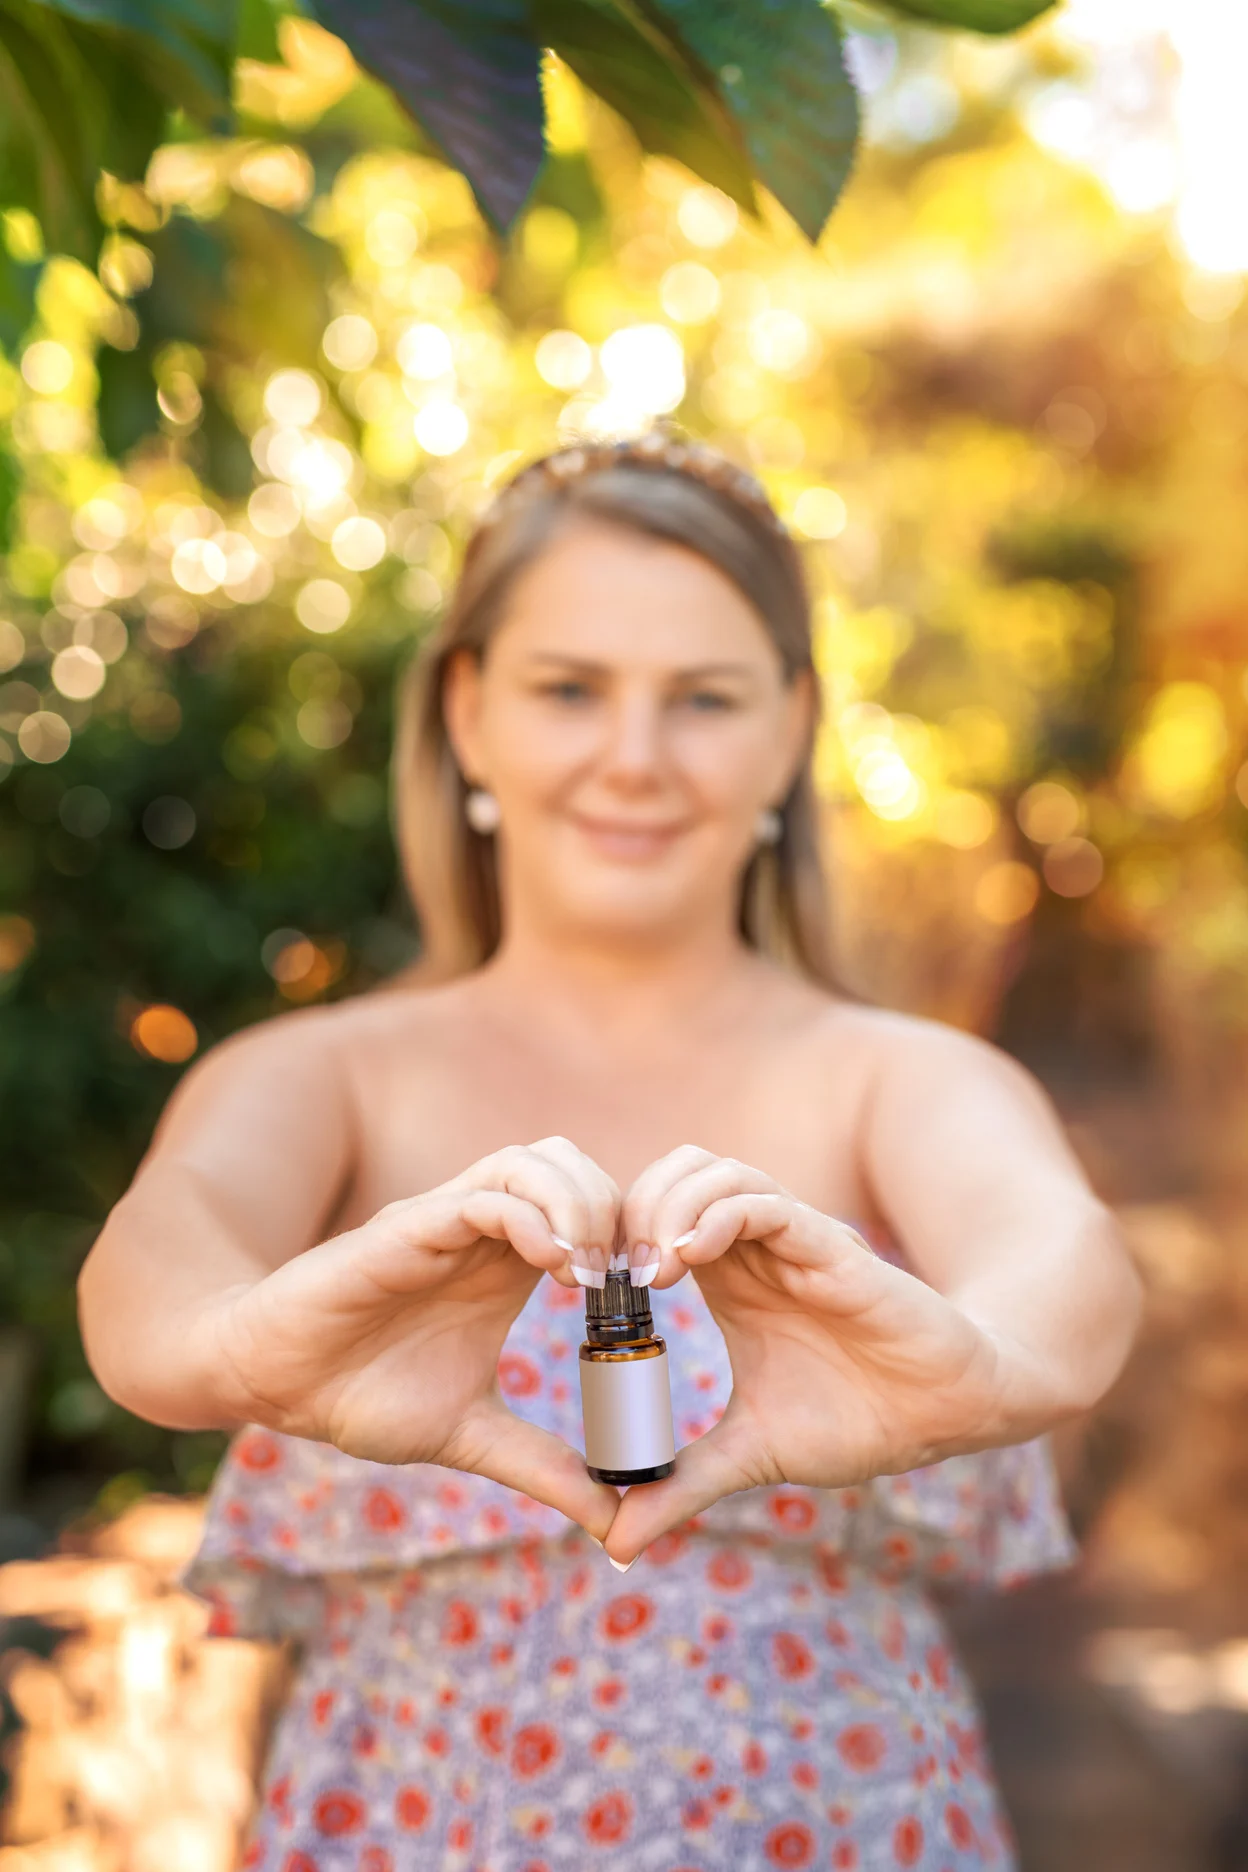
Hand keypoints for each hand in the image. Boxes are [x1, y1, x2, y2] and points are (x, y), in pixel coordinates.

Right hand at [207, 1137, 620, 1537]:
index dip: (628, 1237)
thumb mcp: (472, 1437)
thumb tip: (611, 1518)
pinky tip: (550, 1266)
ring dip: (577, 1202)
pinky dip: (528, 1217)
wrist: (277, 1387)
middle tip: (627, 1278)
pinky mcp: (406, 1230)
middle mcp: (481, 1231)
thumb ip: (542, 1465)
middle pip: (570, 1164)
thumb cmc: (362, 1396)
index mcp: (505, 1266)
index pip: (588, 1206)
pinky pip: (479, 1196)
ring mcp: (444, 1223)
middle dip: (613, 1207)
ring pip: (531, 1161)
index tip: (648, 1296)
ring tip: (589, 1272)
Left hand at [606, 1146, 1005, 1560]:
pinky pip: (764, 1202)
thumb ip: (683, 1485)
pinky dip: (717, 1215)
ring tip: (649, 1269)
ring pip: (713, 1171)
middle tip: (611, 1275)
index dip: (613, 1237)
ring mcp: (790, 1240)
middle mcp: (753, 1248)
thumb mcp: (751, 1454)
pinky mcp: (828, 1245)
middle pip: (671, 1175)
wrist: (945, 1413)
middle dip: (629, 1209)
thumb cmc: (857, 1420)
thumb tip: (614, 1542)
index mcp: (728, 1281)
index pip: (652, 1217)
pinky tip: (689, 1258)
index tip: (586, 1291)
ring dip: (666, 1205)